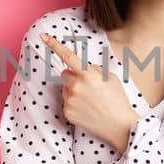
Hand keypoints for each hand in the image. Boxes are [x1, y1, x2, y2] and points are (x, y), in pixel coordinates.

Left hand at [41, 33, 140, 151]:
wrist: (119, 126)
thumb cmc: (118, 100)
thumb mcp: (111, 78)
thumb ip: (95, 69)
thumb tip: (85, 69)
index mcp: (87, 75)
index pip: (68, 56)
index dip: (54, 45)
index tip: (43, 36)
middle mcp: (76, 86)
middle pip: (65, 73)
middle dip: (73, 76)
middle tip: (88, 86)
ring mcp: (70, 100)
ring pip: (65, 88)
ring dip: (74, 90)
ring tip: (90, 101)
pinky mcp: (67, 112)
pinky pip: (66, 102)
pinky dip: (74, 104)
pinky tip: (87, 110)